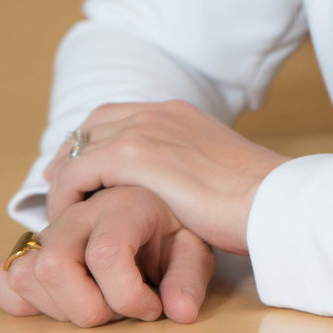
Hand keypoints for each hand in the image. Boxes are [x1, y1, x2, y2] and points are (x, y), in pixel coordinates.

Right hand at [0, 184, 213, 325]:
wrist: (147, 207)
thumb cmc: (169, 230)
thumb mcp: (193, 248)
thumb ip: (189, 278)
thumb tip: (180, 312)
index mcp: (123, 206)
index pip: (106, 255)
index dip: (127, 297)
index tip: (151, 308)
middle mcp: (79, 213)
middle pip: (53, 266)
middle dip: (86, 308)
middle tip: (117, 310)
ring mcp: (50, 231)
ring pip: (25, 275)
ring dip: (59, 308)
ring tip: (94, 304)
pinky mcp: (31, 249)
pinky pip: (4, 276)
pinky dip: (22, 300)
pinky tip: (60, 303)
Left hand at [43, 99, 288, 253]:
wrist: (271, 197)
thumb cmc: (256, 198)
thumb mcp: (220, 172)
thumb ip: (194, 170)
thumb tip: (187, 192)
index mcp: (180, 112)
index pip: (120, 115)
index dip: (94, 142)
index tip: (82, 174)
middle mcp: (158, 112)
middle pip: (93, 124)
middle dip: (71, 154)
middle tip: (60, 188)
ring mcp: (145, 128)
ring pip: (79, 147)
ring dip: (65, 178)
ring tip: (60, 211)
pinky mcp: (133, 155)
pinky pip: (77, 172)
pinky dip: (65, 194)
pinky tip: (70, 220)